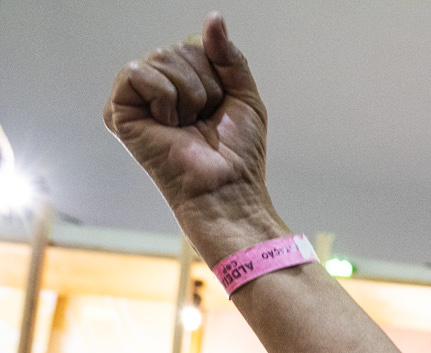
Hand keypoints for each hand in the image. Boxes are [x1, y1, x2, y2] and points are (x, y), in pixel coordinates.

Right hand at [103, 14, 274, 248]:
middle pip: (179, 48)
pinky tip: (169, 123)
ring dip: (190, 94)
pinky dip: (165, 96)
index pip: (195, 44)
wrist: (227, 186)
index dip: (216, 72)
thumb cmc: (237, 152)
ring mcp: (135, 98)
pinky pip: (139, 72)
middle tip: (203, 120)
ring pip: (162, 57)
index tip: (219, 106)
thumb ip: (228, 55)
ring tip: (188, 125)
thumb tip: (214, 18)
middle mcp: (155, 87)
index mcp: (181, 82)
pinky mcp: (118, 110)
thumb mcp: (243, 94)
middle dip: (204, 84)